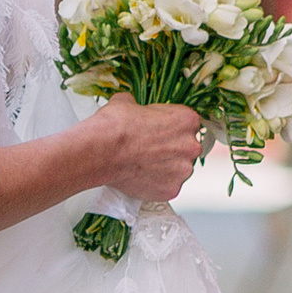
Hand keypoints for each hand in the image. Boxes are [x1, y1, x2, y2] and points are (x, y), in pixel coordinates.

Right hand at [78, 93, 202, 206]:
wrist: (101, 151)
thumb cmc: (115, 126)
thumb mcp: (127, 102)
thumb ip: (140, 106)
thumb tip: (132, 106)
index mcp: (187, 120)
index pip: (187, 124)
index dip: (171, 128)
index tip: (159, 132)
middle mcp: (191, 146)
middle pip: (186, 148)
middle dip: (171, 149)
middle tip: (149, 150)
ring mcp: (182, 170)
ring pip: (178, 169)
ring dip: (165, 167)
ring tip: (143, 165)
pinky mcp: (171, 190)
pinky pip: (167, 186)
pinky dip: (156, 184)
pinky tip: (140, 177)